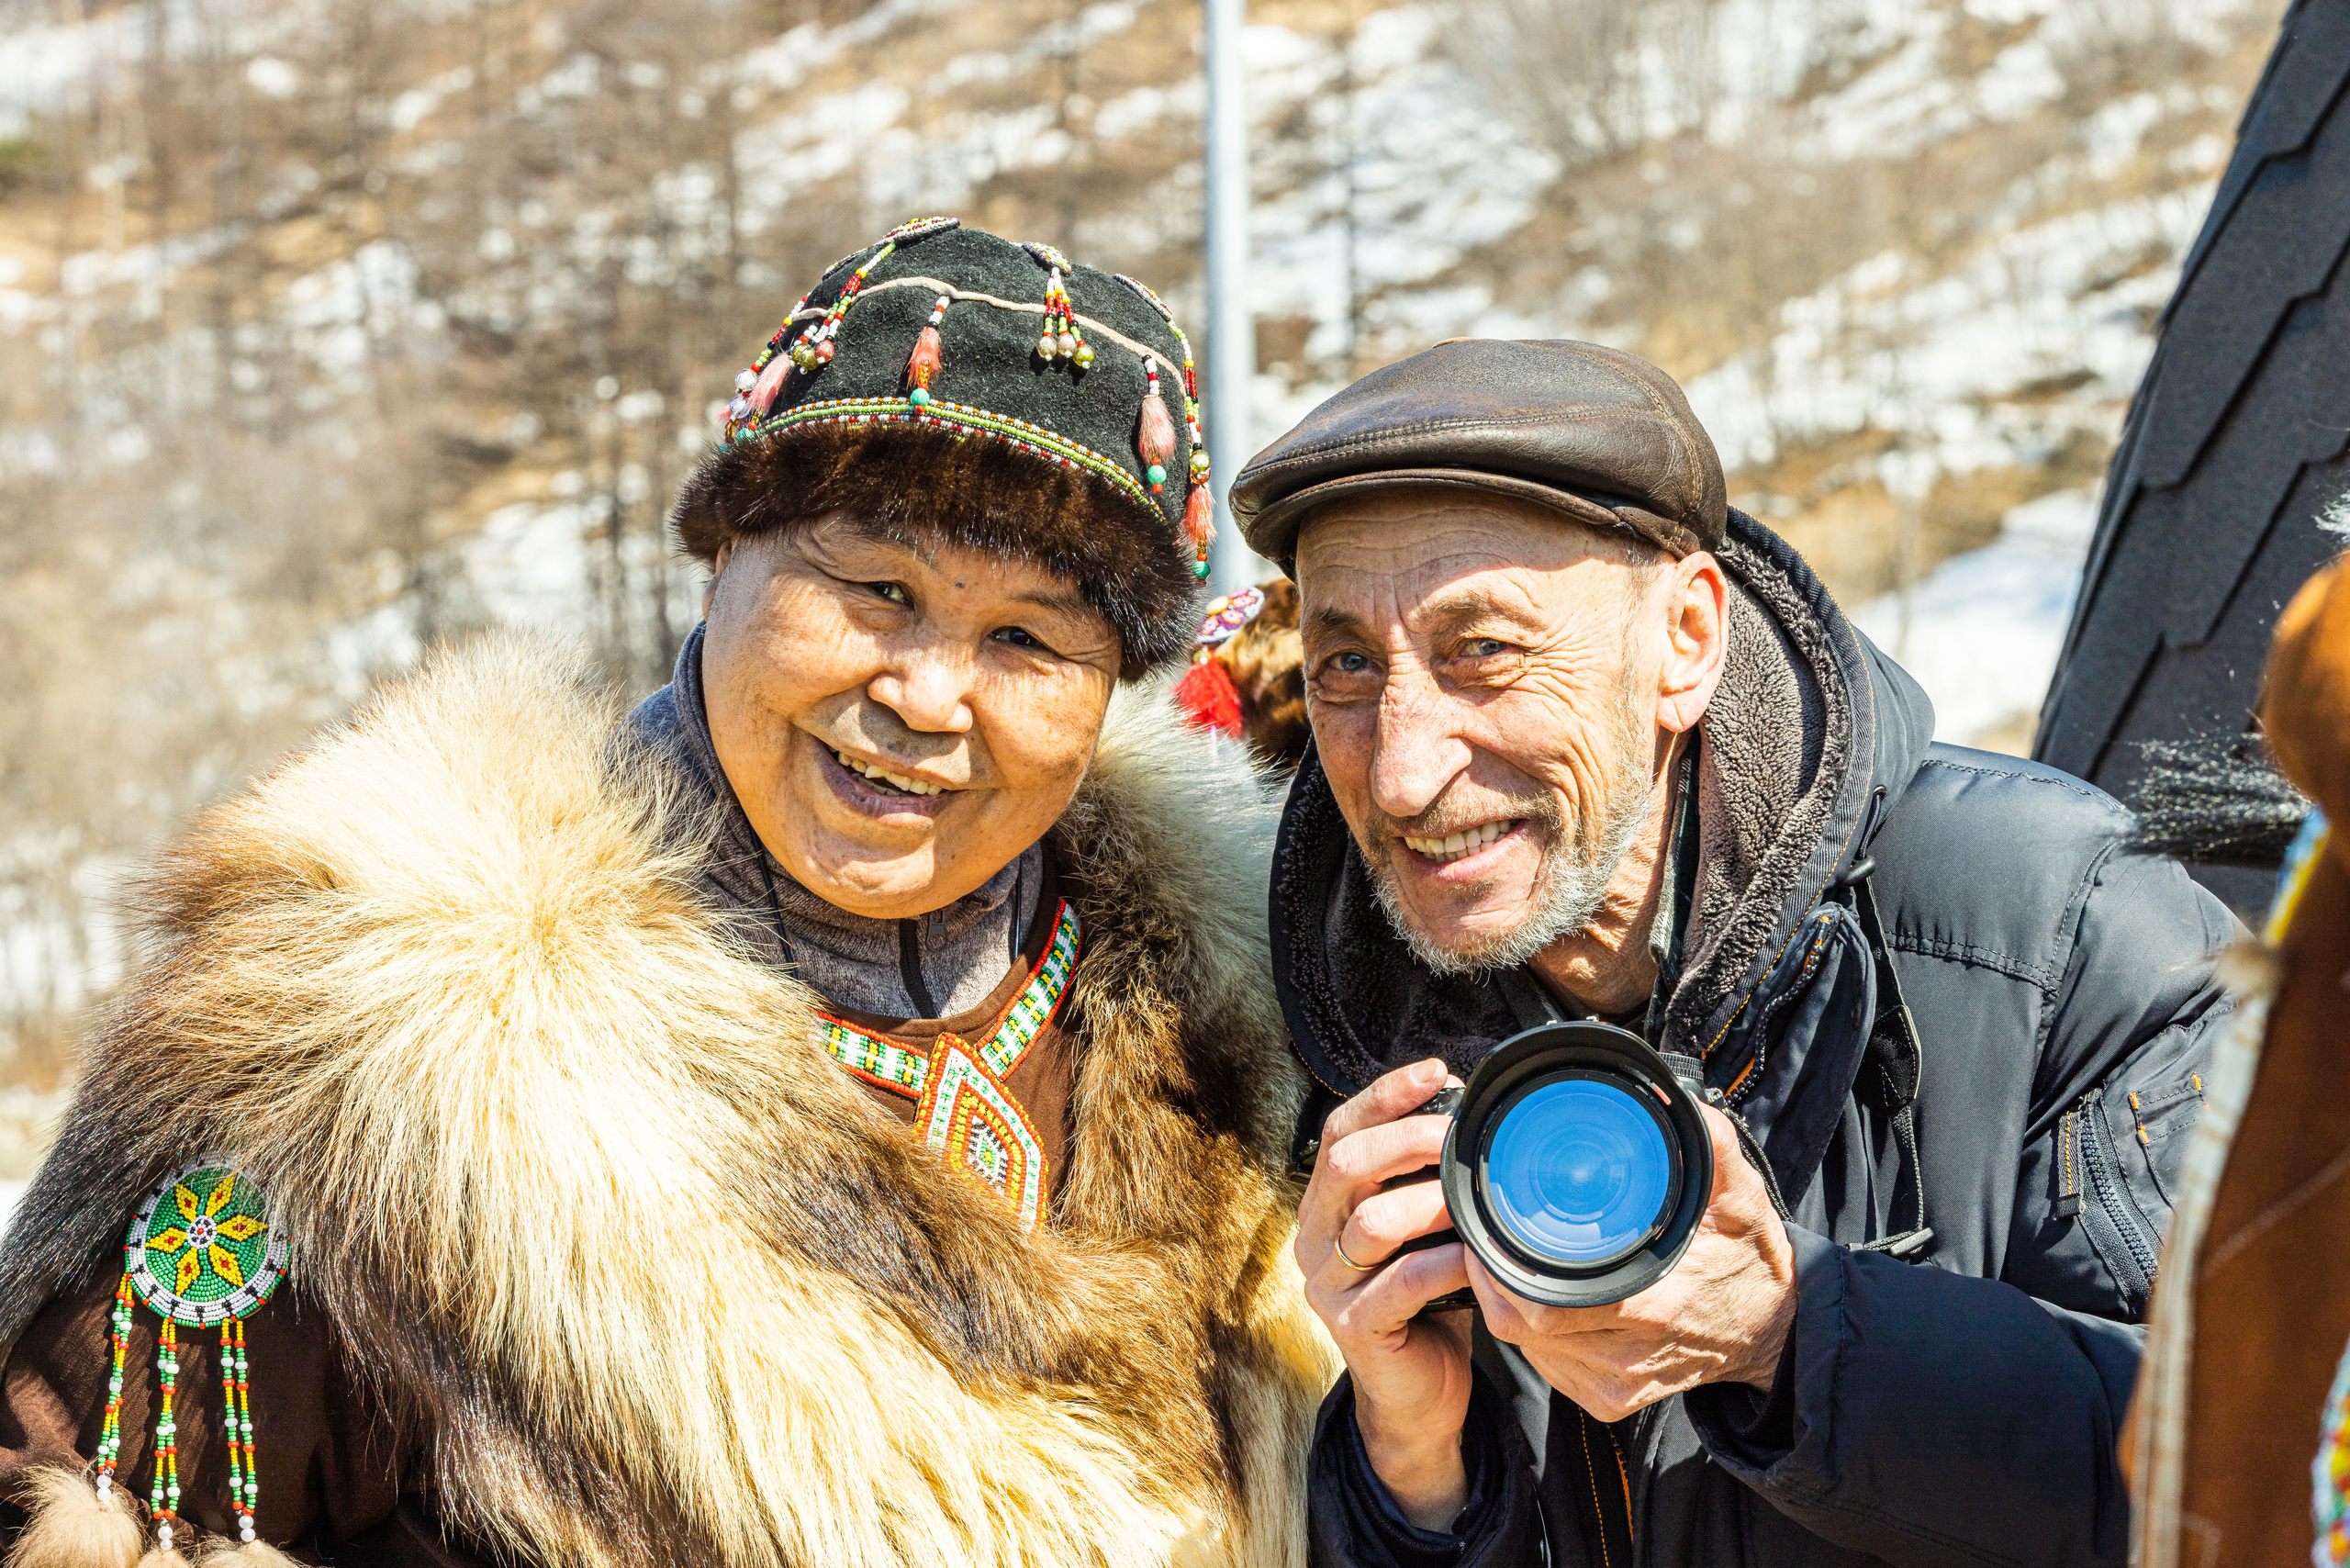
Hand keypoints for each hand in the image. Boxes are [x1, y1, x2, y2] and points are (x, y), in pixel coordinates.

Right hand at [1295, 1059, 1474, 1529]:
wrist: (1420, 1396)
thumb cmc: (1429, 1300)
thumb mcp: (1421, 1230)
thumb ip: (1425, 1181)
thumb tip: (1471, 1114)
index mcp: (1325, 1204)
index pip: (1340, 1131)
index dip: (1383, 1096)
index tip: (1436, 1072)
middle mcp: (1314, 1239)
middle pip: (1345, 1164)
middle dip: (1407, 1139)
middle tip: (1460, 1135)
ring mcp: (1328, 1286)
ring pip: (1372, 1222)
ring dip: (1432, 1200)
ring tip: (1477, 1194)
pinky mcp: (1354, 1329)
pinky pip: (1401, 1284)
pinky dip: (1444, 1263)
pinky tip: (1477, 1255)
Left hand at [1468, 1101, 1794, 1421]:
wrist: (1776, 1334)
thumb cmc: (1750, 1262)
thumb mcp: (1742, 1198)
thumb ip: (1711, 1145)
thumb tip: (1675, 1098)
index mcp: (1653, 1308)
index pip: (1543, 1305)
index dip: (1502, 1268)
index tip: (1489, 1227)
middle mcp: (1627, 1357)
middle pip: (1520, 1326)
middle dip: (1494, 1278)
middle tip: (1490, 1233)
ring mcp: (1615, 1385)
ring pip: (1525, 1347)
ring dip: (1511, 1302)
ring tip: (1517, 1258)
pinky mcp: (1608, 1398)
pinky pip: (1546, 1364)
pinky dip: (1532, 1330)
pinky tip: (1548, 1296)